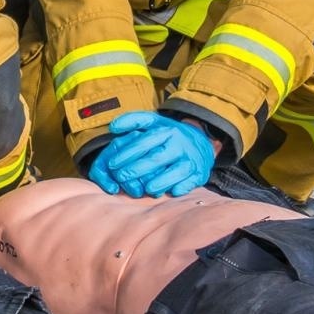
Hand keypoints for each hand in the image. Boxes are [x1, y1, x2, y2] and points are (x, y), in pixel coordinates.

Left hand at [91, 111, 214, 197]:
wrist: (202, 143)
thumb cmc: (170, 136)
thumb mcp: (154, 123)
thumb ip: (133, 121)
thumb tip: (113, 127)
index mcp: (164, 130)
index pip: (144, 140)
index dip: (126, 152)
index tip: (110, 164)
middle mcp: (177, 142)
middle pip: (156, 157)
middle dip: (137, 169)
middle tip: (120, 178)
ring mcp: (189, 158)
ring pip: (176, 170)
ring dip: (160, 180)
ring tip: (146, 189)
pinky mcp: (199, 172)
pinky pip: (190, 181)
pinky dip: (181, 186)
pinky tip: (171, 192)